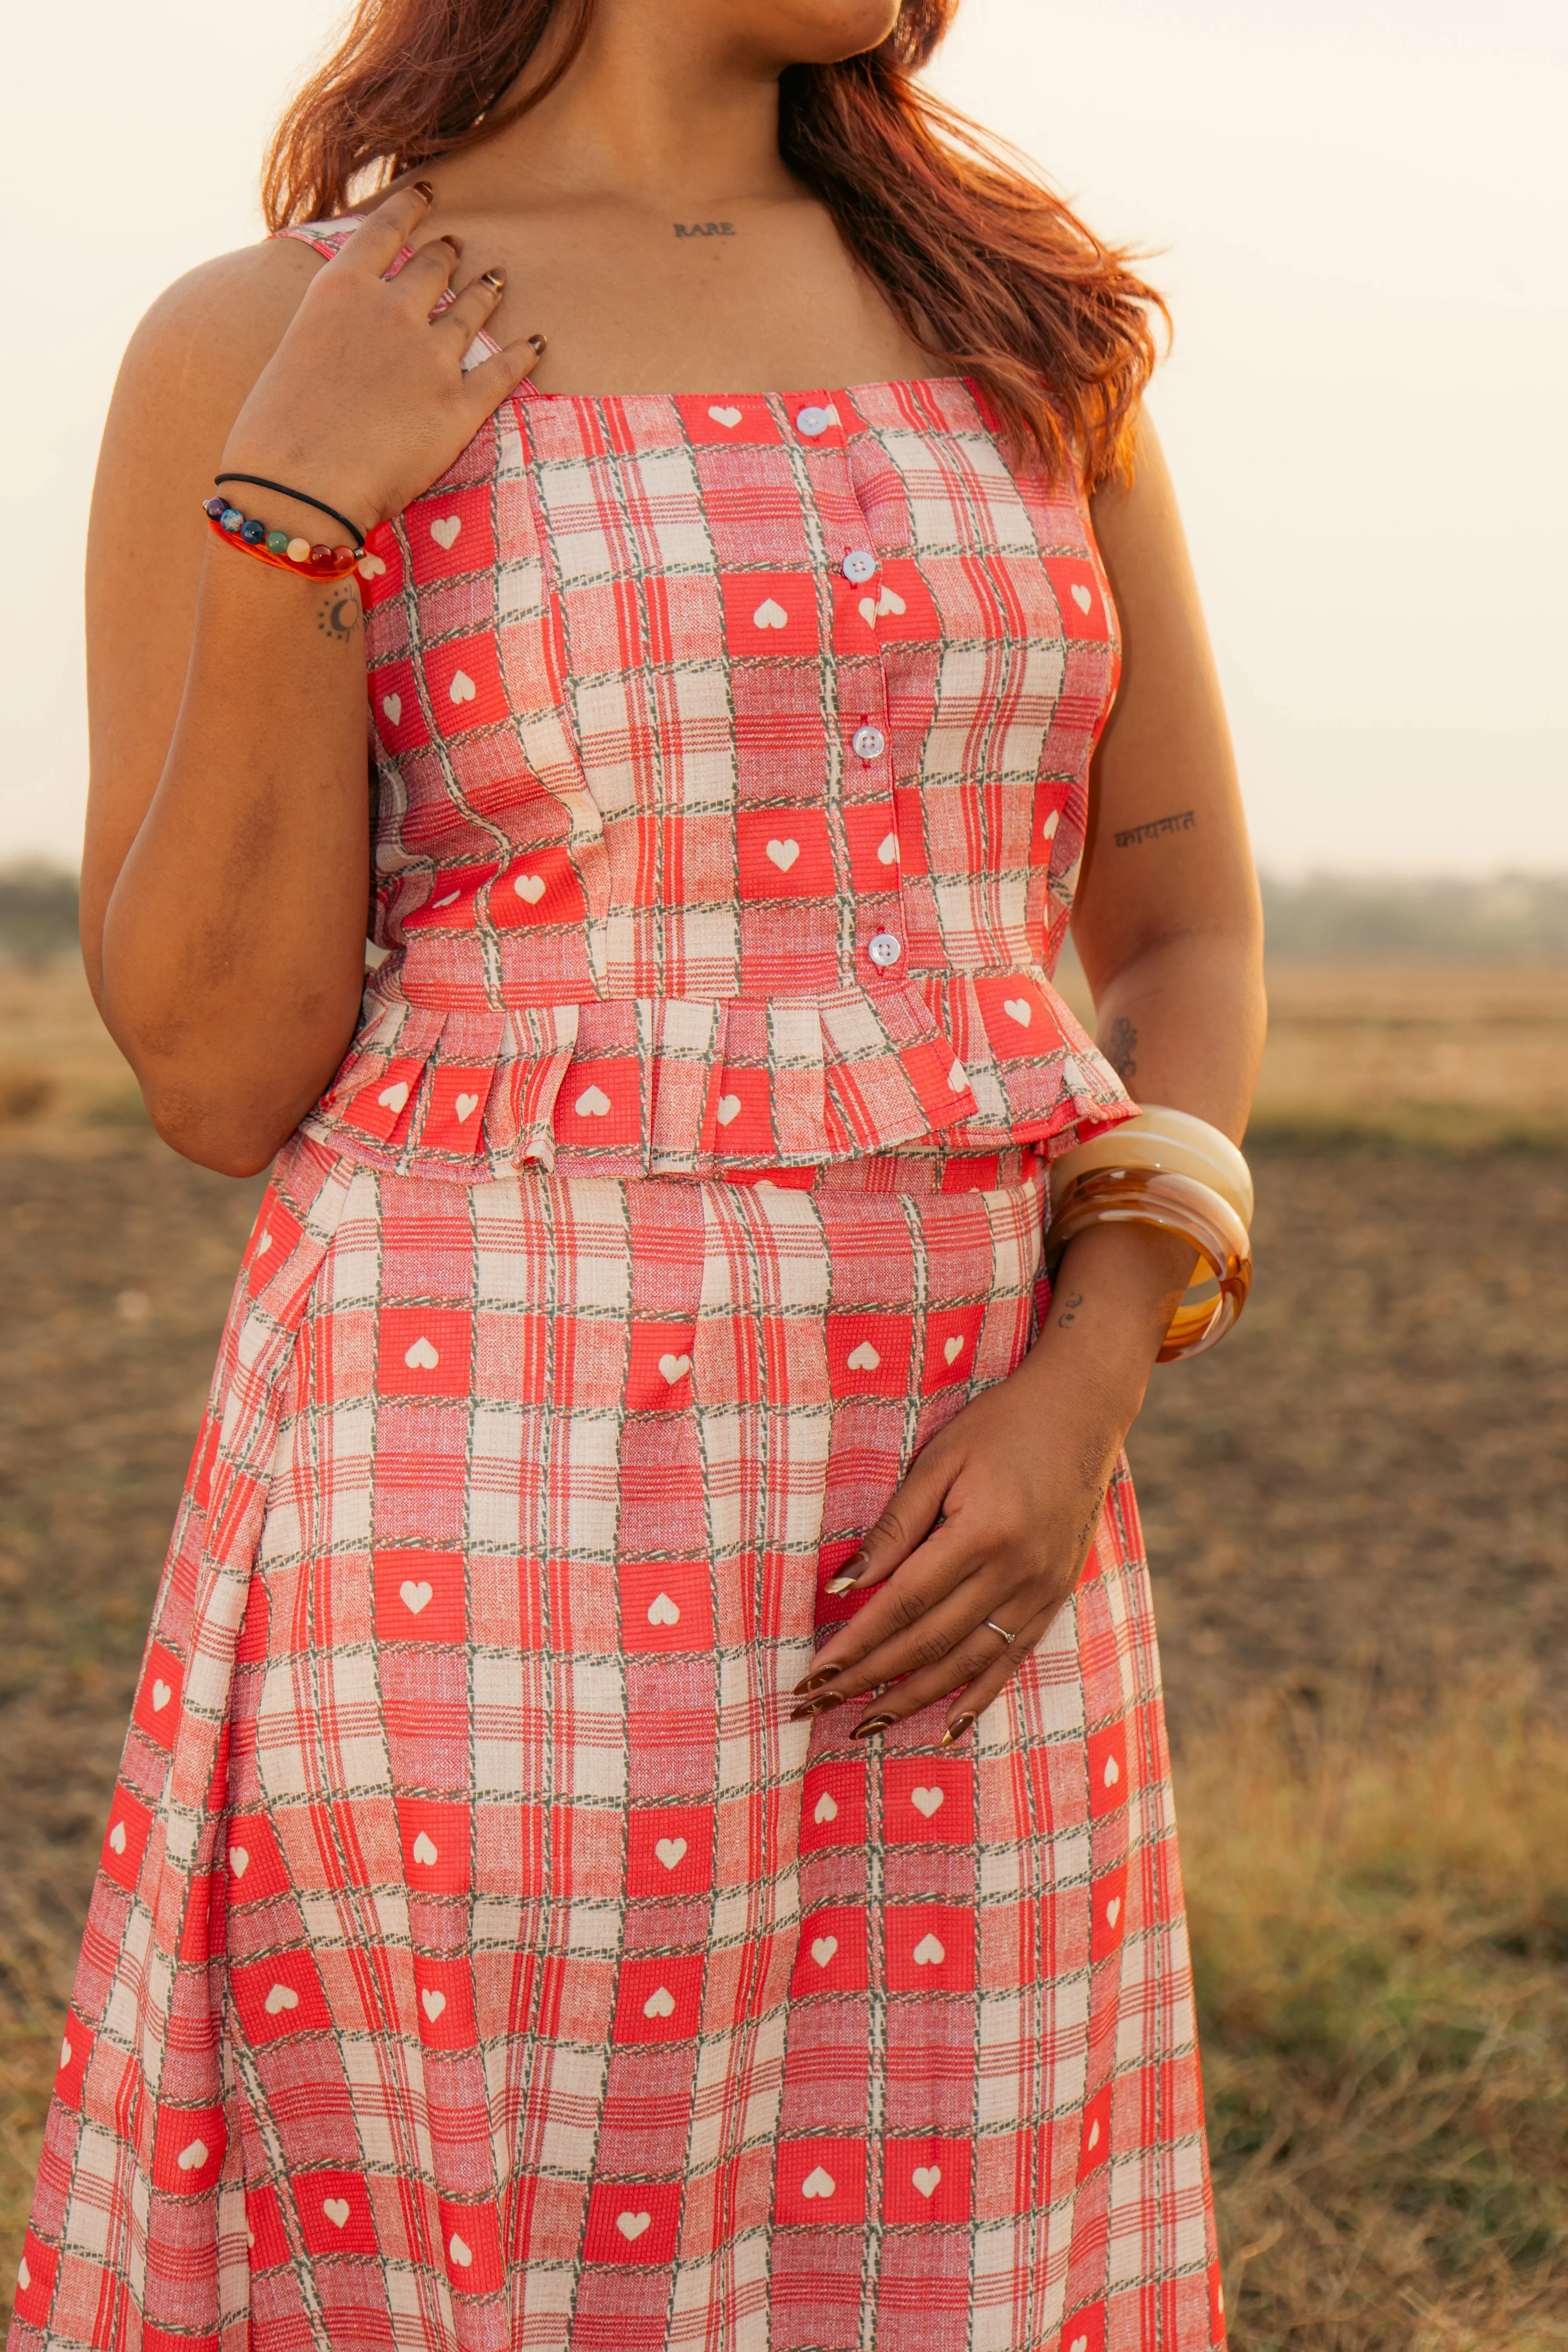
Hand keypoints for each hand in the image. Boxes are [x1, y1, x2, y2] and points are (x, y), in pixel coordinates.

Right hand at [217, 183, 542, 534]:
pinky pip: (504, 370)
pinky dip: (523, 354)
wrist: (294, 490)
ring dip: (486, 291)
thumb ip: (331, 326)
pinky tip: (535, 343)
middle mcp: (392, 311)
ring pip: (471, 308)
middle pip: (433, 266)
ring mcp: (431, 357)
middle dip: (447, 254)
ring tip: (497, 280)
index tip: (427, 193)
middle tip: (456, 249)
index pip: (384, 229)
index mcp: (342, 290)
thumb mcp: (294, 351)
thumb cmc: (276, 432)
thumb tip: (348, 325)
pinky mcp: (460, 406)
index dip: (410, 208)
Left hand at [791, 1222, 1190, 1742]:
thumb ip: (896, 1525)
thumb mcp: (939, 1459)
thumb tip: (846, 1583)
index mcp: (981, 1533)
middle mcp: (1015, 1572)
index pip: (903, 1603)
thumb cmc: (1000, 1425)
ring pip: (966, 1663)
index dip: (856, 1642)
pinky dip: (975, 1698)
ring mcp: (1041, 1590)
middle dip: (869, 1679)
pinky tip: (943, 1728)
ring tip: (864, 1724)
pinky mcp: (1055, 1597)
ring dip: (912, 1699)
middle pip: (929, 1642)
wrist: (1083, 1411)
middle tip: (817, 1705)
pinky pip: (1010, 1661)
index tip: (814, 1672)